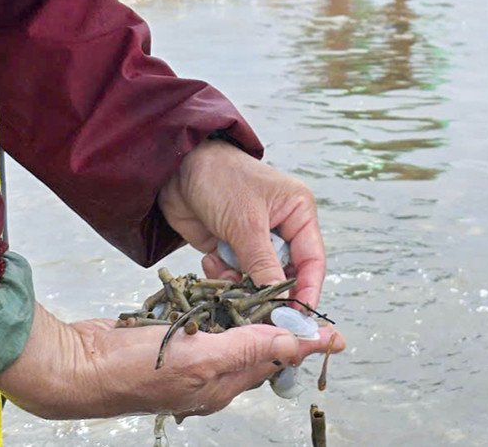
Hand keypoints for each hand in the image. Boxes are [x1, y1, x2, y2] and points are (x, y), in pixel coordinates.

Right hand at [0, 302, 340, 420]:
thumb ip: (251, 347)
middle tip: (306, 305)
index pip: (276, 360)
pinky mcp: (169, 342)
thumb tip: (299, 345)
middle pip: (259, 349)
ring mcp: (189, 359)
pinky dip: (219, 308)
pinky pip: (205, 325)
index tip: (336, 334)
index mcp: (223, 384)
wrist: (74, 366)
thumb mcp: (200, 356)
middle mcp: (210, 376)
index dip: (305, 343)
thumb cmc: (132, 368)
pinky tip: (222, 290)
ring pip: (232, 334)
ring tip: (273, 293)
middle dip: (283, 329)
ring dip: (252, 313)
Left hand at [158, 139, 326, 308]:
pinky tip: (210, 259)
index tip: (299, 319)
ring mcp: (254, 239)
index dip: (308, 291)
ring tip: (222, 268)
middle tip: (255, 310)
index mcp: (297, 212)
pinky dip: (222, 275)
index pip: (312, 260)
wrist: (175, 168)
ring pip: (257, 280)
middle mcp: (281, 227)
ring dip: (240, 282)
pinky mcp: (230, 248)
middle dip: (267, 290)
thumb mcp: (246, 223)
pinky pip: (234, 276)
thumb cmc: (220, 179)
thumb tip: (279, 303)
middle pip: (285, 274)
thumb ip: (263, 265)